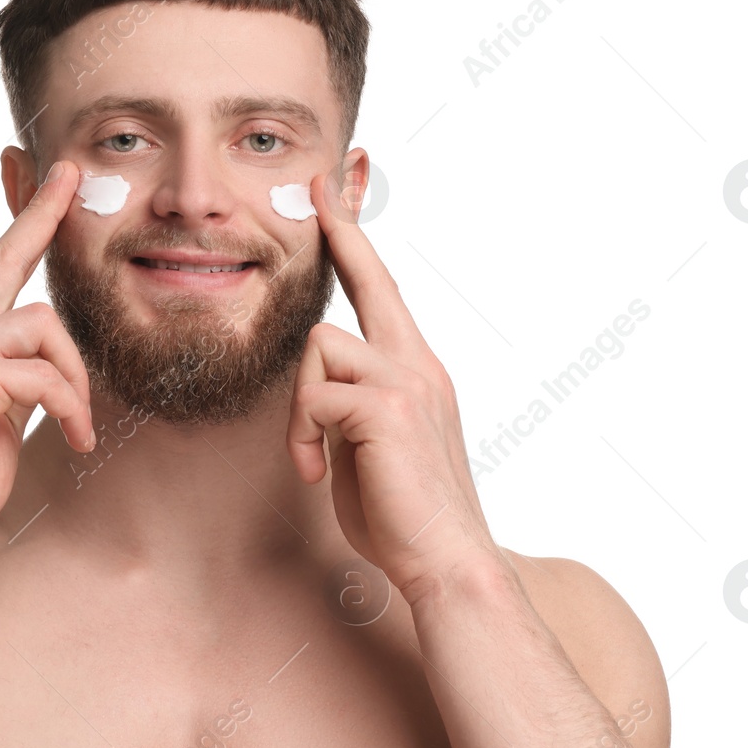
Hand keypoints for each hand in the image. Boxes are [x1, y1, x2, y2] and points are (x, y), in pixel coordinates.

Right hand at [0, 160, 95, 562]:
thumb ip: (13, 388)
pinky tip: (72, 439)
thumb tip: (48, 375)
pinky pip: (43, 374)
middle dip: (41, 216)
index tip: (46, 182)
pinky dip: (69, 406)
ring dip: (75, 377)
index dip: (21, 224)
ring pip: (42, 324)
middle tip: (69, 178)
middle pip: (4, 259)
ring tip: (76, 426)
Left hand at [286, 169, 512, 604]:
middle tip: (321, 184)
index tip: (337, 189)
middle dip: (344, 231)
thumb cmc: (404, 517)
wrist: (448, 563)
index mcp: (417, 371)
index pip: (385, 290)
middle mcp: (418, 364)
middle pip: (368, 281)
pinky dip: (302, 437)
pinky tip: (316, 474)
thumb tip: (318, 394)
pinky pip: (315, 395)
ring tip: (311, 458)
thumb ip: (349, 409)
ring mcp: (407, 381)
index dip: (358, 238)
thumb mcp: (369, 449)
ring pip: (320, 346)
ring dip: (299, 406)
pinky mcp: (386, 408)